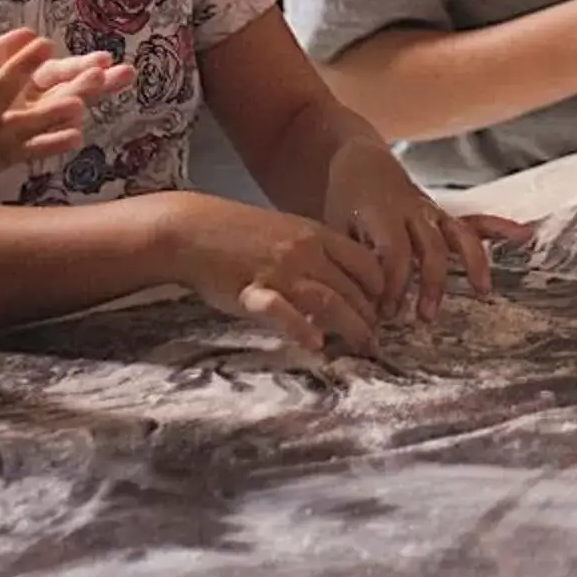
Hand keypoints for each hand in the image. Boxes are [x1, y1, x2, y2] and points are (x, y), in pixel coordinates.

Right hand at [159, 191, 390, 355]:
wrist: (193, 229)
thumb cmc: (240, 233)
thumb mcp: (287, 232)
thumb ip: (315, 253)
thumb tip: (342, 281)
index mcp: (316, 235)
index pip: (365, 262)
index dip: (380, 288)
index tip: (383, 308)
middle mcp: (305, 251)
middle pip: (352, 287)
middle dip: (370, 316)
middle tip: (377, 339)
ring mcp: (280, 271)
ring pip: (329, 300)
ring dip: (351, 326)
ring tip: (364, 347)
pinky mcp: (252, 291)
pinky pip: (281, 311)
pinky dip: (301, 328)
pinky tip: (315, 344)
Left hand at [322, 142, 517, 322]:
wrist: (360, 162)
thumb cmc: (344, 202)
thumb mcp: (333, 230)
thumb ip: (347, 264)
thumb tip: (346, 306)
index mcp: (382, 215)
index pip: (394, 254)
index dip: (392, 285)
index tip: (386, 311)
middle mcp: (412, 212)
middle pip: (430, 249)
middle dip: (431, 284)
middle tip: (424, 316)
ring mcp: (432, 212)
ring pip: (458, 235)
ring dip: (472, 263)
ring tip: (483, 291)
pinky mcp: (443, 215)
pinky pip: (474, 222)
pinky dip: (500, 227)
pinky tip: (525, 234)